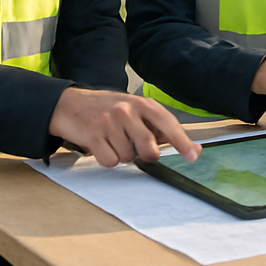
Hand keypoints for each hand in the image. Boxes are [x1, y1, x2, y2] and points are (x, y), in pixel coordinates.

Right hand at [49, 87, 200, 167]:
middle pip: (149, 148)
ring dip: (122, 155)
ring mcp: (110, 122)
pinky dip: (107, 159)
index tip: (194, 155)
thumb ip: (154, 125)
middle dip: (146, 155)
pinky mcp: (94, 135)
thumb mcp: (133, 109)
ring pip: (129, 157)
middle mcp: (128, 110)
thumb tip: (178, 144)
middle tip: (135, 147)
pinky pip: (110, 161)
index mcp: (142, 103)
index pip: (168, 124)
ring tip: (112, 139)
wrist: (70, 104)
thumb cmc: (107, 109)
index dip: (182, 141)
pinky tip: (101, 145)